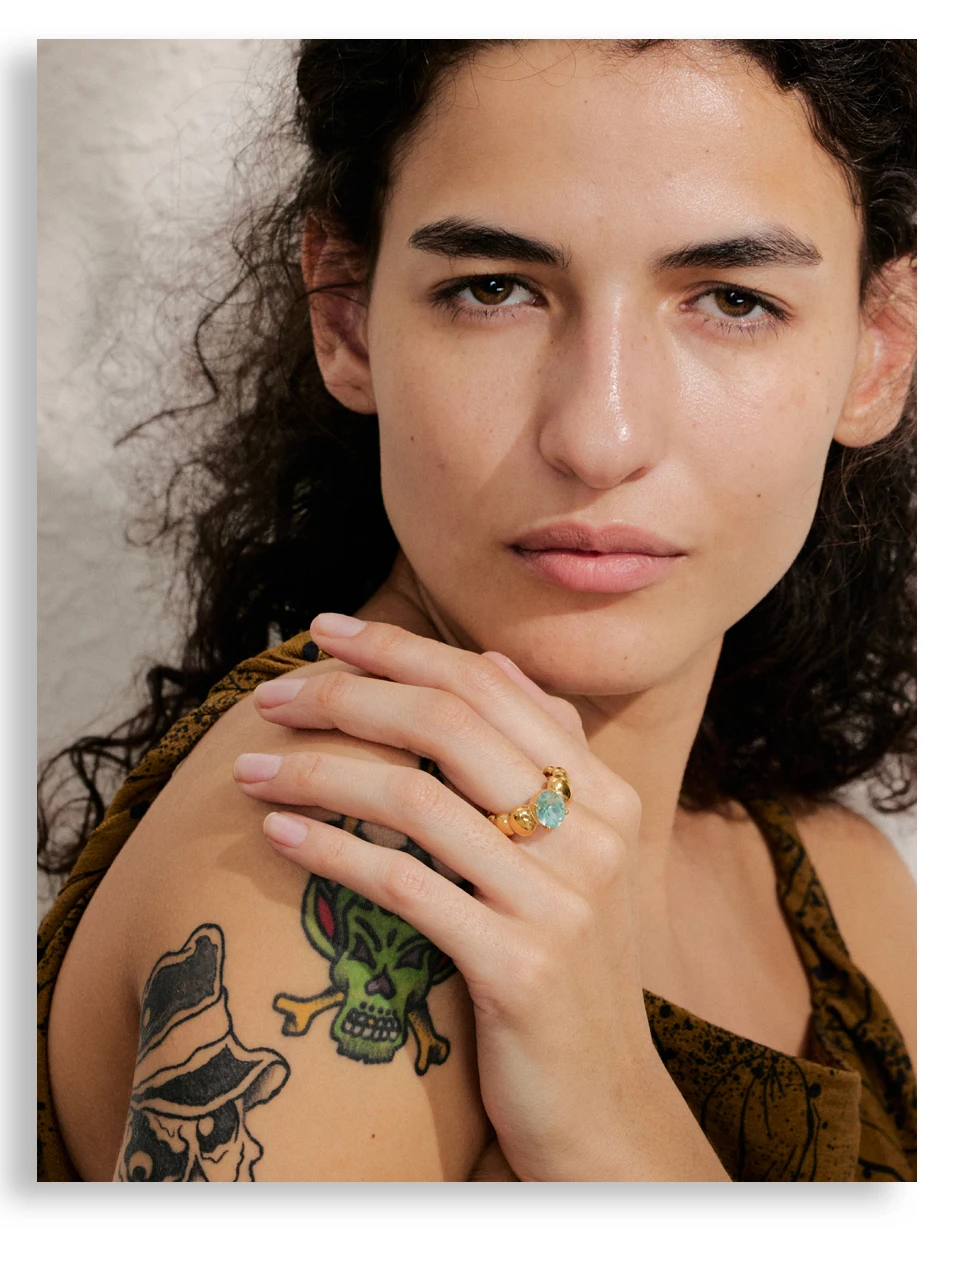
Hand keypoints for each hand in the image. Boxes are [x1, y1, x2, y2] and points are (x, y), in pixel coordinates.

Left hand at [233, 615, 667, 1180]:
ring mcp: (560, 901)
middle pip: (449, 724)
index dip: (399, 649)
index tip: (324, 632)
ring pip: (415, 798)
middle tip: (273, 695)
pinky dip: (330, 851)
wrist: (604, 1100)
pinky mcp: (521, 968)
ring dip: (317, 771)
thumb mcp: (577, 853)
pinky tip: (277, 834)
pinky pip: (405, 887)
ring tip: (251, 767)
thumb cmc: (569, 964)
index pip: (488, 686)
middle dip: (346, 695)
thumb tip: (493, 664)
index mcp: (604, 793)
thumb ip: (544, 756)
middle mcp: (592, 833)